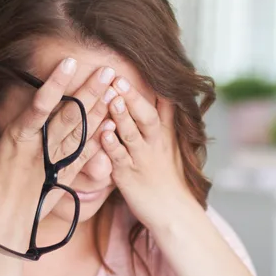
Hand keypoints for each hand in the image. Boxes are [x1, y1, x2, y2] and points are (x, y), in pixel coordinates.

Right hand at [0, 58, 114, 247]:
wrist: (1, 227)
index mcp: (17, 139)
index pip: (39, 106)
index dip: (55, 84)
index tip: (70, 62)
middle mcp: (39, 150)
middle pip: (69, 116)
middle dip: (89, 92)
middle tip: (108, 70)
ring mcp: (54, 164)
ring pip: (81, 134)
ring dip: (100, 110)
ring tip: (116, 90)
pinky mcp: (64, 178)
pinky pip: (85, 157)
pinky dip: (99, 140)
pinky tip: (112, 124)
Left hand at [99, 78, 197, 230]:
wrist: (173, 212)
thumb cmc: (168, 177)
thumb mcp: (171, 144)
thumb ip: (164, 118)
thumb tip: (164, 91)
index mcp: (164, 134)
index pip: (163, 104)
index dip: (152, 85)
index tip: (144, 63)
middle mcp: (154, 143)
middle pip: (146, 115)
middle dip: (132, 97)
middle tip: (118, 78)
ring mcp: (141, 159)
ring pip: (131, 134)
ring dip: (121, 116)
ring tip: (112, 98)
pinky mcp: (127, 176)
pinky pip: (119, 158)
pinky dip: (111, 145)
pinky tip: (102, 133)